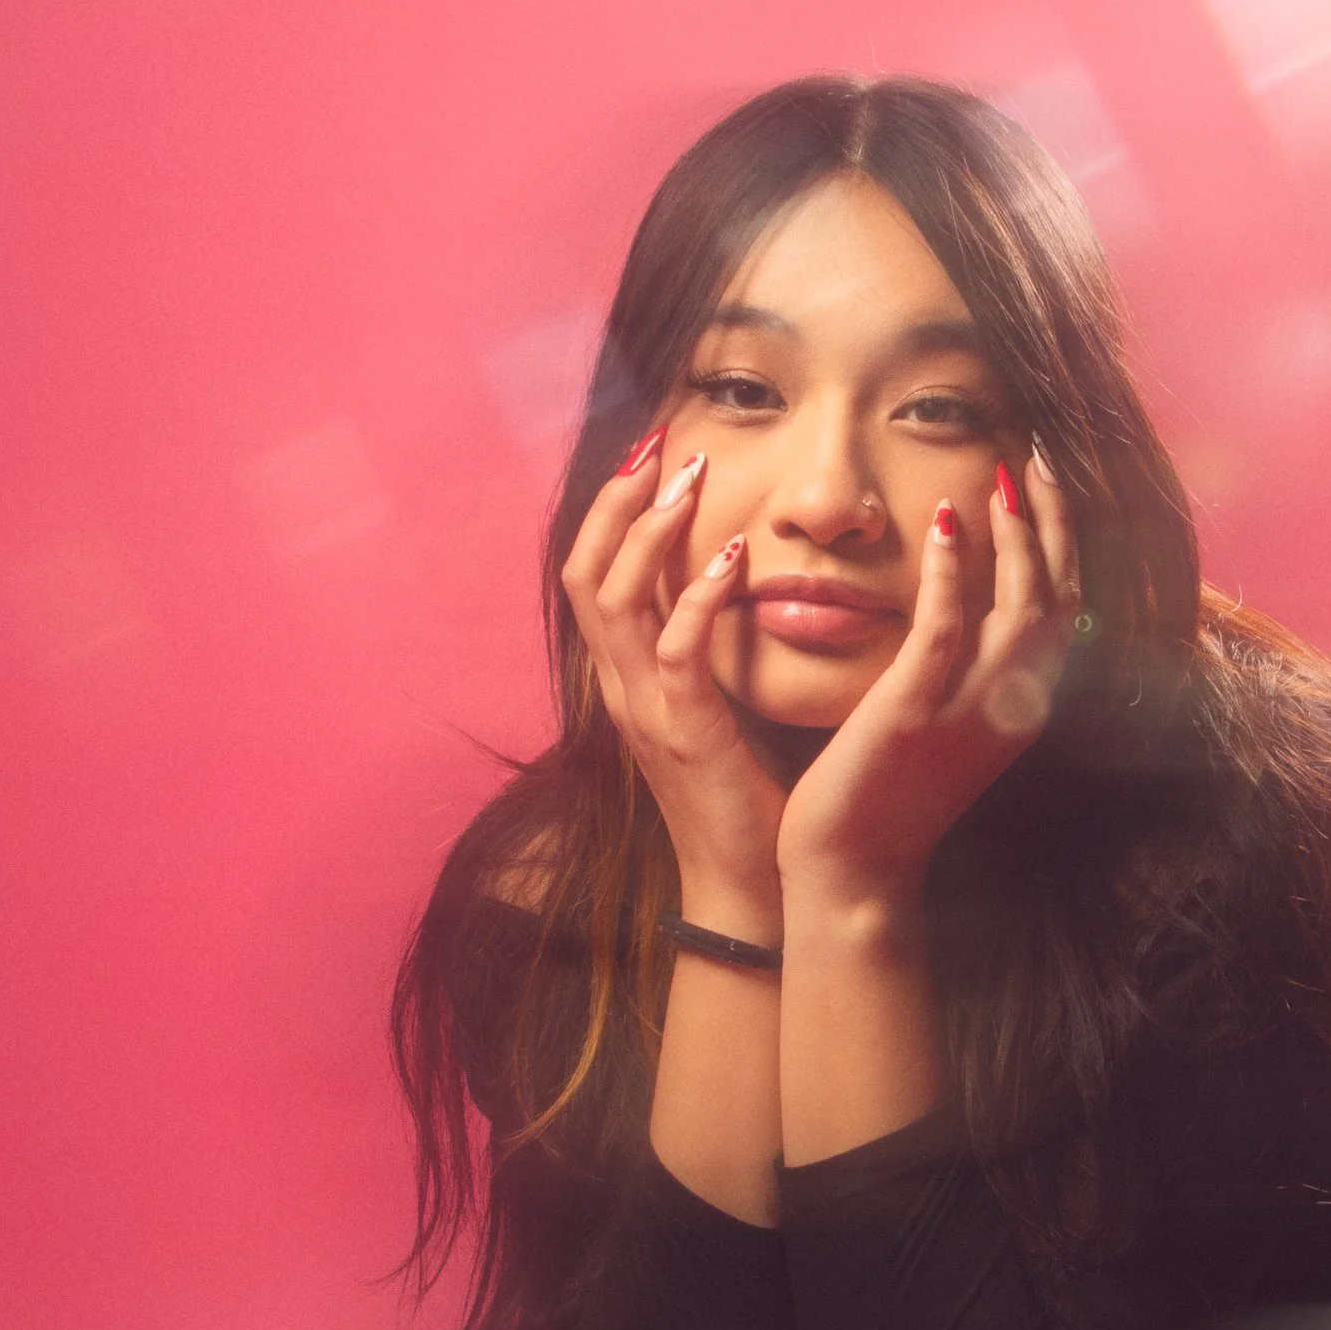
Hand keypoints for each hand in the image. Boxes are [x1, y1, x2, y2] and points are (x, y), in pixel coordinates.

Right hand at [558, 430, 785, 924]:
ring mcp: (644, 711)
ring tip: (688, 481)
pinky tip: (733, 558)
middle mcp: (620, 688)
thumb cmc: (744, 797)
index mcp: (625, 679)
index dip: (612, 509)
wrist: (746, 886)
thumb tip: (735, 585)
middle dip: (617, 499)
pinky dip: (697, 597)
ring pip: (614, 599)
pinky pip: (675, 651)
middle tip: (657, 442)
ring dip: (649, 532)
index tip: (650, 452)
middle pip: (584, 570)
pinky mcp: (684, 733)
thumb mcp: (717, 710)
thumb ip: (711, 651)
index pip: (593, 574)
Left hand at [774, 451, 1082, 915]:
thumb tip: (966, 611)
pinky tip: (946, 524)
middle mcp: (1011, 708)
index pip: (1065, 607)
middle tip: (1039, 455)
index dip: (1061, 541)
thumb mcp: (945, 731)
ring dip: (1016, 537)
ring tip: (1002, 479)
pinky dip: (953, 572)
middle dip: (1053, 521)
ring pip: (1020, 607)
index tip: (1044, 481)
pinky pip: (947, 629)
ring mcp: (969, 713)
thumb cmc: (887, 802)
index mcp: (1020, 709)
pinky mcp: (915, 714)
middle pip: (1058, 596)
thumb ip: (964, 674)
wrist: (855, 875)